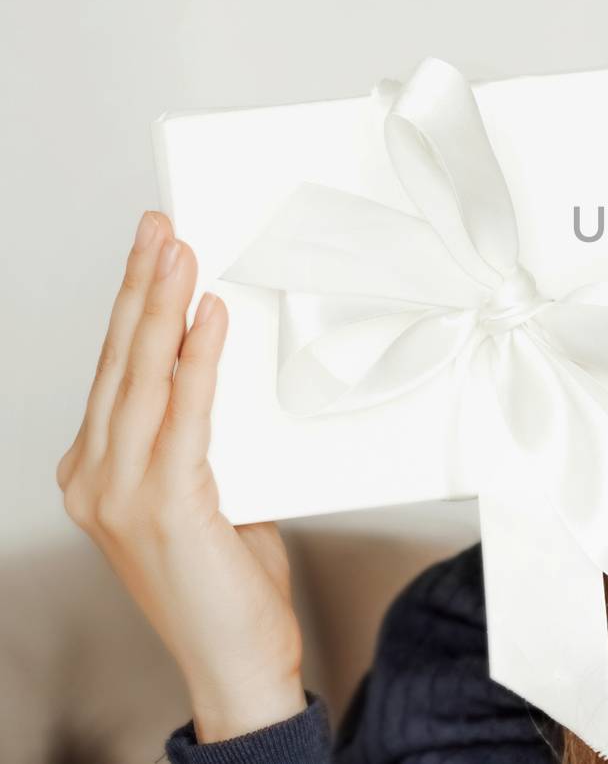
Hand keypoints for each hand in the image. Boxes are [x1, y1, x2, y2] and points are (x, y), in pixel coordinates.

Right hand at [57, 210, 307, 741]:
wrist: (235, 660)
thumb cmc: (226, 583)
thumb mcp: (213, 493)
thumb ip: (206, 440)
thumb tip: (227, 381)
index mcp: (96, 474)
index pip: (115, 370)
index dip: (134, 306)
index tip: (154, 253)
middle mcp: (93, 479)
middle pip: (119, 361)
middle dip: (139, 285)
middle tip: (159, 226)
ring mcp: (118, 494)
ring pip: (141, 376)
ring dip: (162, 305)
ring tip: (179, 250)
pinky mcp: (162, 505)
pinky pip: (184, 414)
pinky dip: (197, 359)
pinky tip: (208, 317)